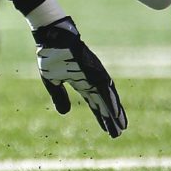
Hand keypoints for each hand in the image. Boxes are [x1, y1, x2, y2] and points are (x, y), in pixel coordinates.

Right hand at [32, 17, 126, 137]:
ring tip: (121, 127)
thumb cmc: (49, 54)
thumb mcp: (51, 81)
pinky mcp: (95, 70)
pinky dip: (110, 101)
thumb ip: (59, 96)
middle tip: (118, 133)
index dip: (100, 115)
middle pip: (104, 102)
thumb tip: (65, 113)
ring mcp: (94, 74)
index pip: (93, 102)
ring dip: (115, 112)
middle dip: (110, 118)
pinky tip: (116, 113)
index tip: (107, 129)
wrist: (50, 36)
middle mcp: (91, 79)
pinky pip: (105, 88)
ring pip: (108, 97)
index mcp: (80, 81)